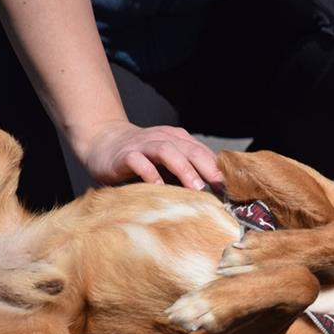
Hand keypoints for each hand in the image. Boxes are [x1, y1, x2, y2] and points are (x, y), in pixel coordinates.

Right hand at [77, 121, 223, 190]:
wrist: (103, 143)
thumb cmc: (143, 160)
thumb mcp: (168, 164)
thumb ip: (187, 173)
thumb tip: (214, 195)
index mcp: (179, 140)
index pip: (203, 153)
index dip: (218, 169)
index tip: (230, 188)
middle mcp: (164, 139)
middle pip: (191, 149)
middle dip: (207, 168)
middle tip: (219, 187)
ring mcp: (144, 145)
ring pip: (168, 151)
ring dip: (184, 169)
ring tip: (195, 188)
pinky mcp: (126, 154)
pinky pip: (139, 161)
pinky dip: (150, 173)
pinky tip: (158, 187)